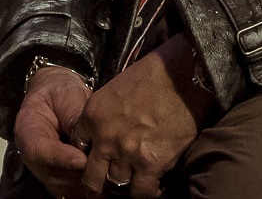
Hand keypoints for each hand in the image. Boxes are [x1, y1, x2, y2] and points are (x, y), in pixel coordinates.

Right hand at [14, 65, 93, 196]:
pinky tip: (105, 182)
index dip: (60, 158)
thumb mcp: (67, 97)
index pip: (38, 151)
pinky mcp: (58, 179)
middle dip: (77, 175)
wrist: (58, 97)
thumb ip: (75, 119)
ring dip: (84, 184)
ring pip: (63, 187)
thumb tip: (88, 141)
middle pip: (51, 176)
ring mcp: (44, 170)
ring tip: (106, 175)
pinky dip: (87, 190)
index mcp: (27, 130)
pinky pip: (71, 191)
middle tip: (102, 168)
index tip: (81, 160)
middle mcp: (32, 156)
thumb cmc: (62, 93)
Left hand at [70, 36, 212, 197]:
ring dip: (126, 186)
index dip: (89, 156)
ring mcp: (126, 153)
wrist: (183, 74)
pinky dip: (147, 193)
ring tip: (136, 182)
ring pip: (116, 187)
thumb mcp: (116, 88)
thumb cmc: (154, 74)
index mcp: (93, 115)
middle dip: (98, 185)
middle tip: (108, 186)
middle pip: (91, 178)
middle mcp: (104, 138)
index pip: (79, 147)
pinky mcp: (150, 164)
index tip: (99, 160)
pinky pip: (142, 193)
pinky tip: (154, 185)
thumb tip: (110, 130)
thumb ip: (107, 114)